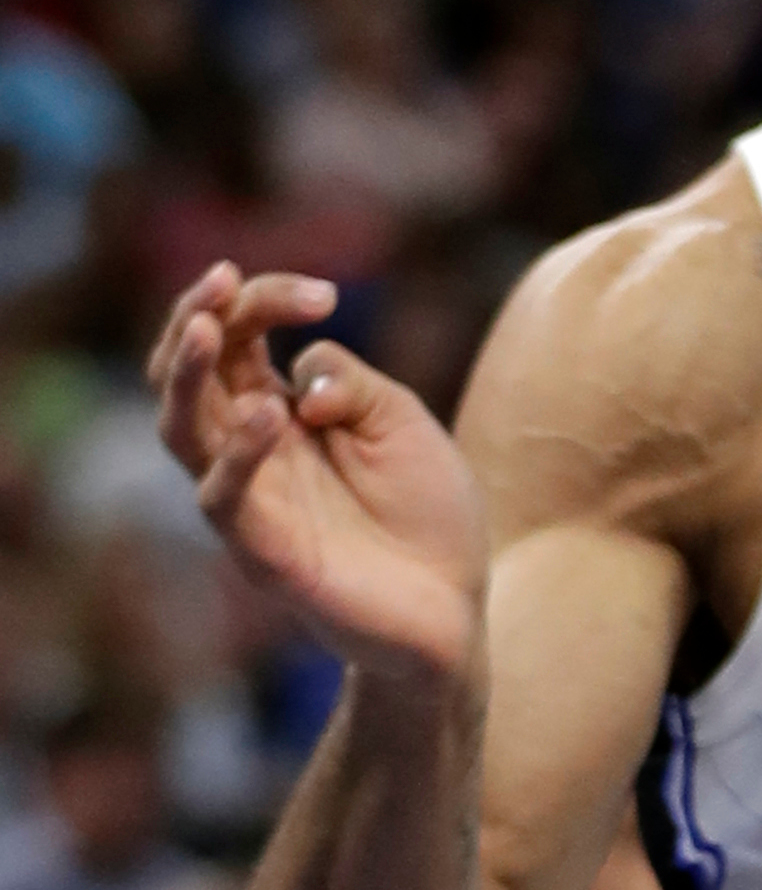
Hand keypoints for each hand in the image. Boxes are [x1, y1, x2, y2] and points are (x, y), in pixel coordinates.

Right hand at [149, 263, 489, 683]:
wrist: (453, 609)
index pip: (240, 339)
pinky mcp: (261, 551)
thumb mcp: (402, 423)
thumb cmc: (426, 513)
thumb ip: (349, 382)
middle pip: (190, 372)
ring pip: (180, 429)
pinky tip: (271, 412)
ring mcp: (249, 500)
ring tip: (213, 328)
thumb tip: (299, 376)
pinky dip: (241, 451)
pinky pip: (223, 498)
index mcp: (280, 409)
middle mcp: (249, 450)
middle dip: (198, 319)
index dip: (264, 301)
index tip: (323, 293)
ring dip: (188, 373)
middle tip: (223, 280)